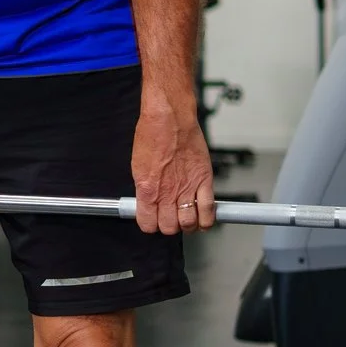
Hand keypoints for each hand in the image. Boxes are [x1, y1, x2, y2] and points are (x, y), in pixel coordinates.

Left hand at [131, 99, 215, 235]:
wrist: (170, 119)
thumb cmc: (152, 135)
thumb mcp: (137, 166)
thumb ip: (144, 189)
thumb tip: (146, 202)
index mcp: (147, 190)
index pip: (148, 224)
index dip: (151, 225)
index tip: (154, 220)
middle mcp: (167, 193)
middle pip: (169, 228)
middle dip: (170, 226)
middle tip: (171, 218)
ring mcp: (187, 188)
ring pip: (189, 223)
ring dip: (188, 225)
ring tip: (187, 218)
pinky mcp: (203, 180)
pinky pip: (208, 210)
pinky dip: (207, 219)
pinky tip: (203, 218)